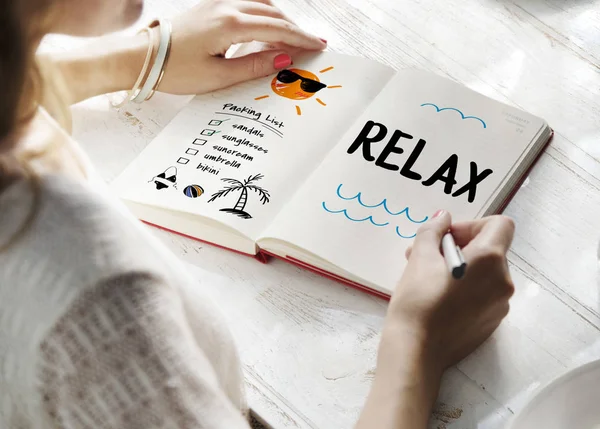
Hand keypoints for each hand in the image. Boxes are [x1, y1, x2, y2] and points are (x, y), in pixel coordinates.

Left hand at [158, 0, 326, 94]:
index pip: (277, 30)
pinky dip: (264, 13)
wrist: (143, 57)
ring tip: (293, 38)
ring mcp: (218, 3)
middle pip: (273, 14)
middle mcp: (227, 7)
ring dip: (281, 19)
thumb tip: (283, 60)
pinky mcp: (211, 6)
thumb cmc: (175, 69)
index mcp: (231, 25)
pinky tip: (268, 26)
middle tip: (313, 44)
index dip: (301, 39)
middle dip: (295, 29)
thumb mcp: (218, 77)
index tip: (318, 47)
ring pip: (262, 4)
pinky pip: (247, 3)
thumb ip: (254, 66)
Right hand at [382, 211, 514, 372]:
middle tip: (427, 256)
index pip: (500, 224)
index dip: (472, 225)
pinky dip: (465, 289)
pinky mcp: (491, 323)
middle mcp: (503, 281)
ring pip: (485, 273)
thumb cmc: (418, 300)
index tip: (447, 238)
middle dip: (460, 247)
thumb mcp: (420, 257)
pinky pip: (483, 295)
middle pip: (490, 249)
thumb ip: (433, 230)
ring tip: (429, 278)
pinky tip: (439, 299)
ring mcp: (500, 305)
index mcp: (490, 260)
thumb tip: (443, 217)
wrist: (416, 350)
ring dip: (461, 268)